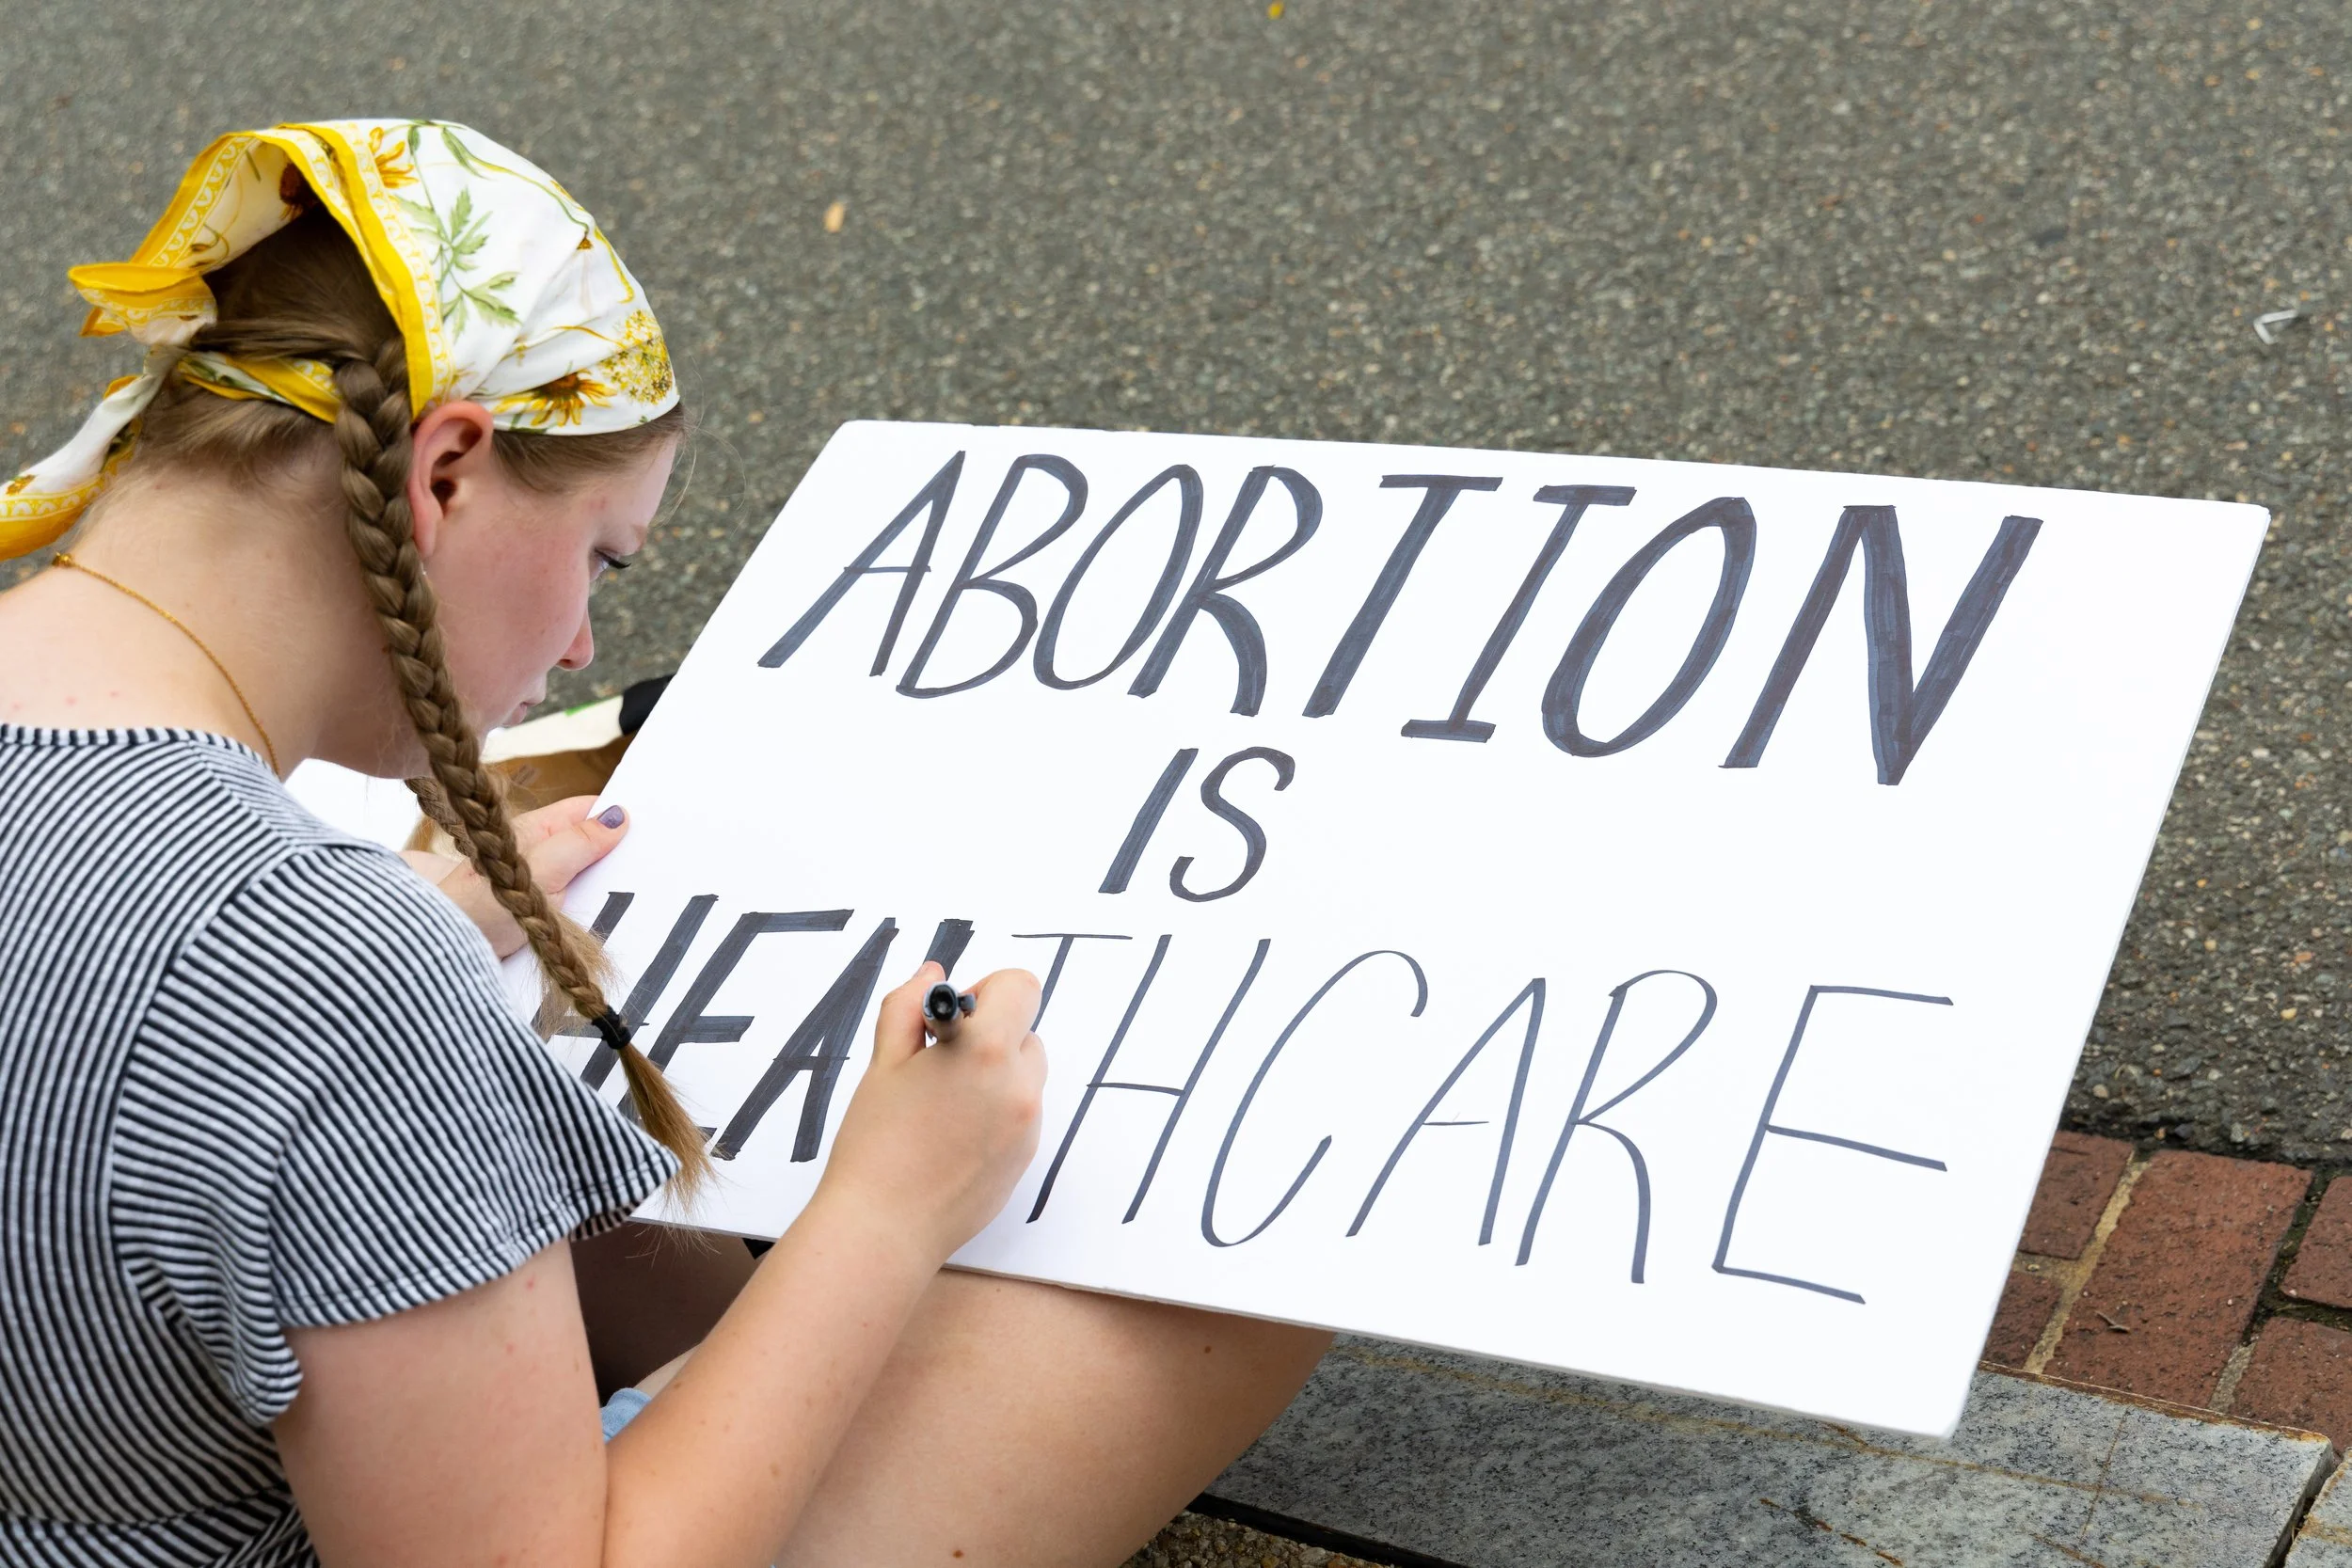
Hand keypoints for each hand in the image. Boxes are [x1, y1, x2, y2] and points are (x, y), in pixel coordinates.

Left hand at [402, 796, 628, 957]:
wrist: (447, 954)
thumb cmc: (481, 909)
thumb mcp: (539, 871)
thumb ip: (579, 843)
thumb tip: (619, 815)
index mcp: (538, 831)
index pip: (587, 809)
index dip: (616, 814)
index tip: (649, 826)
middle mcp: (540, 851)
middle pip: (592, 841)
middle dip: (617, 853)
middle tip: (651, 862)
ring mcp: (542, 880)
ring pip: (587, 872)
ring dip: (607, 884)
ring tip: (638, 890)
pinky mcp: (543, 910)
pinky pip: (579, 900)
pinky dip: (594, 906)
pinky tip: (611, 914)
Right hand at [816, 961, 1047, 1264]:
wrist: (883, 1228)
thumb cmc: (875, 1145)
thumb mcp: (884, 1062)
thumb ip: (908, 1006)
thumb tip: (933, 974)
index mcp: (986, 1051)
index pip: (1022, 986)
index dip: (988, 991)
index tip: (954, 1019)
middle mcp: (1019, 1086)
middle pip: (1024, 1032)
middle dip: (988, 1036)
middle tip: (939, 1065)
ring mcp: (1028, 1126)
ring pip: (1023, 1075)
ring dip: (994, 1075)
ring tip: (943, 1106)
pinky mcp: (1026, 1158)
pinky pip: (1020, 1114)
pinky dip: (995, 1113)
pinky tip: (952, 1138)